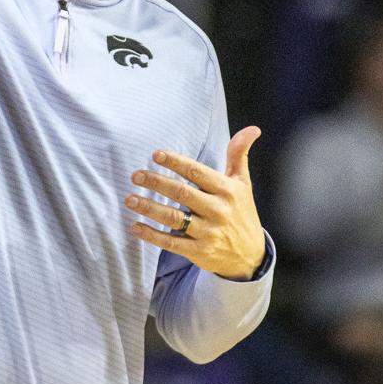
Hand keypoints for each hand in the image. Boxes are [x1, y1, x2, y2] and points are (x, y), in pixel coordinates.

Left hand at [126, 126, 266, 280]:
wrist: (250, 254)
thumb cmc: (242, 212)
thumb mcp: (243, 183)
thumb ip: (239, 154)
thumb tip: (252, 128)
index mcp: (227, 190)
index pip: (197, 172)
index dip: (175, 162)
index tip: (155, 155)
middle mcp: (218, 210)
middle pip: (182, 193)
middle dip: (157, 183)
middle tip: (136, 175)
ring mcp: (208, 233)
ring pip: (174, 218)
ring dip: (149, 208)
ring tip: (129, 200)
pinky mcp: (199, 252)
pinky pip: (172, 243)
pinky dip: (152, 235)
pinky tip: (135, 227)